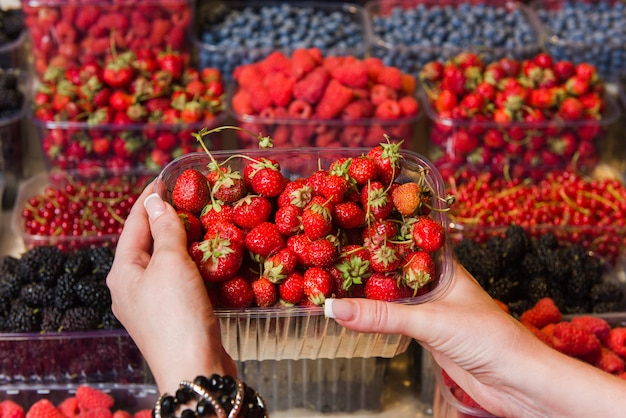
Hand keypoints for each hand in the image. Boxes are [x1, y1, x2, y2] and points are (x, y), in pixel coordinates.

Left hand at [107, 185, 235, 393]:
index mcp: (122, 271)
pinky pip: (178, 281)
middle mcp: (130, 287)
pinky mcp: (171, 316)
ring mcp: (150, 304)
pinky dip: (192, 265)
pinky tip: (208, 259)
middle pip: (146, 243)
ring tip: (201, 223)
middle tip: (188, 198)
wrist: (193, 369)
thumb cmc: (178, 314)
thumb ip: (165, 230)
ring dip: (182, 242)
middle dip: (166, 220)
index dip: (149, 199)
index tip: (165, 178)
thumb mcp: (171, 264)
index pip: (134, 224)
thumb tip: (155, 202)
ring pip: (164, 263)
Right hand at [325, 261, 625, 416]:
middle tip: (328, 252)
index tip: (345, 224)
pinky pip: (393, 319)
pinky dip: (373, 316)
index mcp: (443, 266)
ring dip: (367, 291)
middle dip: (365, 263)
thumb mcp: (432, 321)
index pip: (405, 241)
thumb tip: (335, 307)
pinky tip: (352, 311)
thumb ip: (383, 315)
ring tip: (330, 277)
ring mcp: (430, 309)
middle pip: (393, 269)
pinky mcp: (427, 333)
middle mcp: (435, 284)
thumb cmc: (490, 338)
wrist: (518, 382)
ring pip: (391, 295)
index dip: (378, 233)